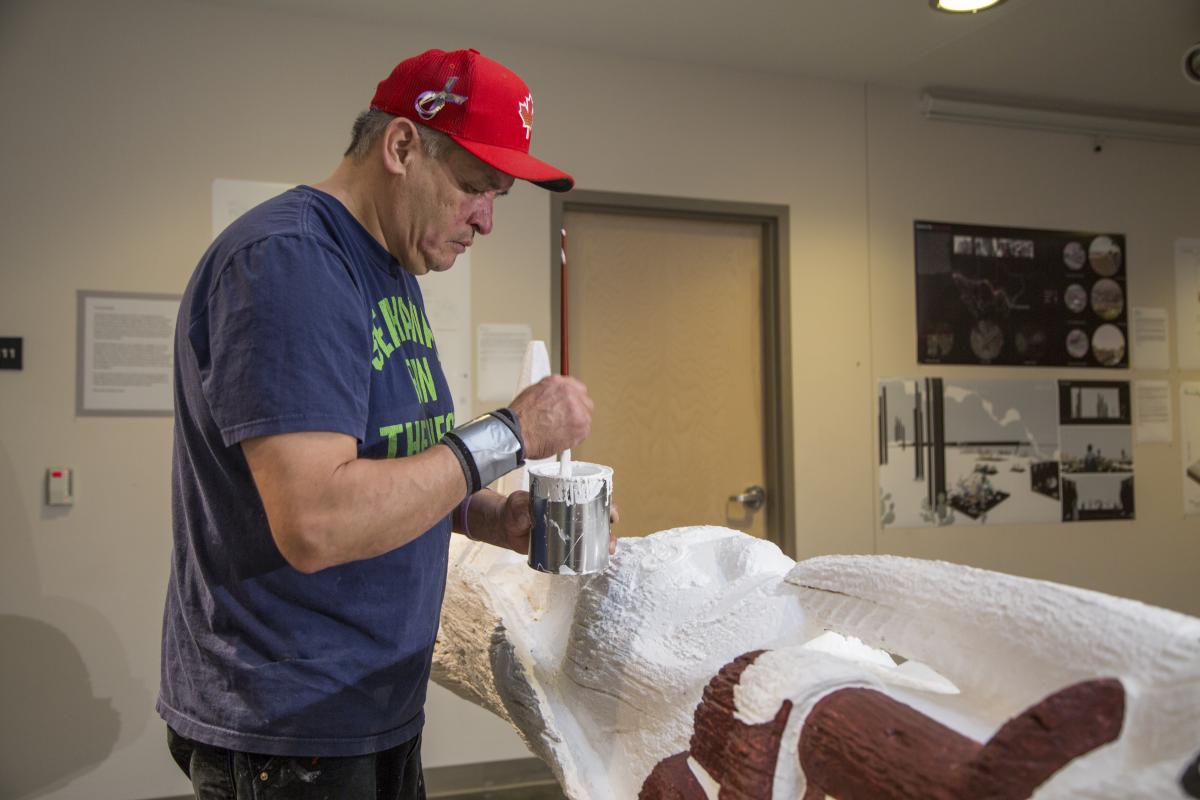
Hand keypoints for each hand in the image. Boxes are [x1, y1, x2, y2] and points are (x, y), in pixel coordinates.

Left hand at [496, 494, 618, 555]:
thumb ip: (522, 506)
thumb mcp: (518, 503)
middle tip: (611, 539)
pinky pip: (579, 551)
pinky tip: (596, 562)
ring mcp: (568, 531)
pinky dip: (590, 557)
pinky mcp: (562, 546)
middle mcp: (571, 514)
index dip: (606, 505)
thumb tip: (529, 513)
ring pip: (592, 536)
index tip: (612, 514)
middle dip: (609, 529)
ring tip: (608, 551)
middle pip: (597, 519)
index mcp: (566, 498)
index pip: (592, 498)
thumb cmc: (514, 509)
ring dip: (604, 544)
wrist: (505, 527)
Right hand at [509, 375, 592, 459]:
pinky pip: (584, 431)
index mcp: (559, 384)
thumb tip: (557, 396)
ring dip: (577, 423)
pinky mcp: (581, 428)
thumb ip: (551, 391)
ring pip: (586, 416)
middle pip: (585, 401)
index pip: (577, 387)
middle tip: (567, 419)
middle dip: (578, 410)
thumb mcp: (533, 392)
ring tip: (561, 429)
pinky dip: (575, 435)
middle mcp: (570, 394)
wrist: (518, 433)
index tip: (572, 404)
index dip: (574, 397)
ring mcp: (578, 411)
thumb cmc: (521, 417)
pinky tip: (563, 436)